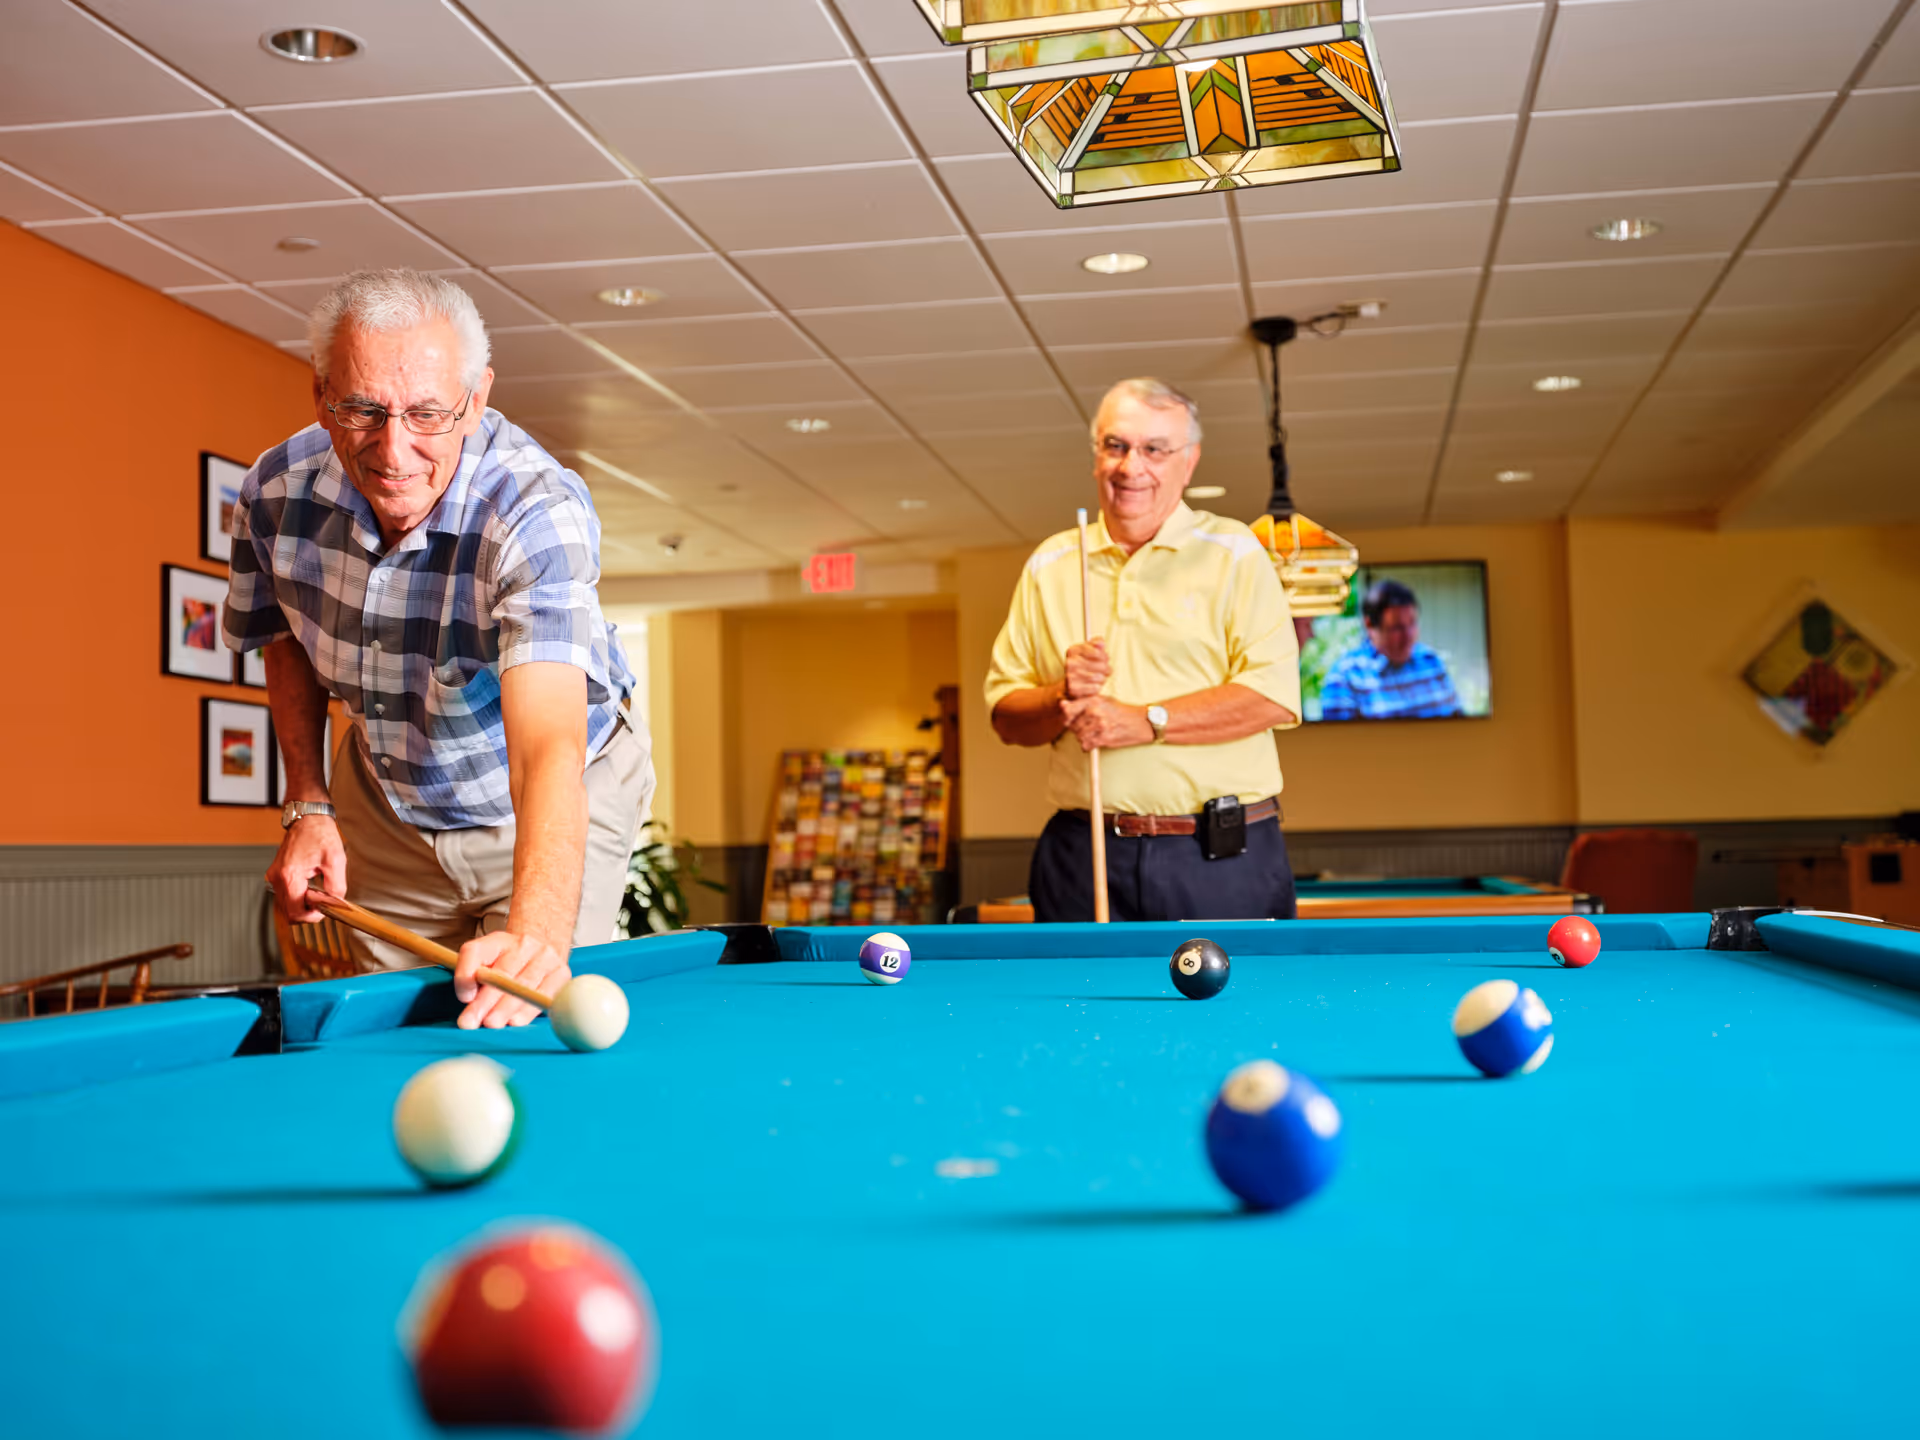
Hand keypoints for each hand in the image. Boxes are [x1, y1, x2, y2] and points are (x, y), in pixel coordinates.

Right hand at [270, 817, 345, 922]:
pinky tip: (310, 885)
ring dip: (303, 903)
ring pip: (286, 904)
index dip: (311, 916)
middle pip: (288, 911)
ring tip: (317, 890)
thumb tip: (334, 904)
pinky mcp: (277, 874)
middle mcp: (277, 877)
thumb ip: (336, 887)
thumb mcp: (336, 861)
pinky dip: (298, 895)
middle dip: (307, 910)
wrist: (308, 817)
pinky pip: (286, 893)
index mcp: (289, 875)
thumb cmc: (319, 833)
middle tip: (323, 899)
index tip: (324, 909)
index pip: (295, 912)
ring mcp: (275, 876)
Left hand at [453, 928, 571, 1029]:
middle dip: (485, 1002)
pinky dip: (528, 1011)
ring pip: (523, 986)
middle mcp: (524, 944)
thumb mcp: (484, 961)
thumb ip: (468, 974)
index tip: (463, 998)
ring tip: (492, 1024)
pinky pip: (544, 995)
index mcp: (497, 940)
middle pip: (502, 974)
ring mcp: (546, 957)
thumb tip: (468, 997)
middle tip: (471, 1022)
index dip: (466, 975)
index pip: (475, 952)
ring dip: (505, 1009)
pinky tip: (516, 1021)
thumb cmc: (508, 964)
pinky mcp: (562, 973)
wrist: (542, 952)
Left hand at [1061, 696, 1153, 751]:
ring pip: (1078, 736)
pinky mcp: (1104, 738)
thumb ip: (1081, 703)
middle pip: (1071, 725)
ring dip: (1084, 738)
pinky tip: (1097, 741)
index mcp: (1092, 700)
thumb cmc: (1120, 711)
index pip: (1067, 710)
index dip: (1067, 718)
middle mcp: (1094, 711)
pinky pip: (1086, 745)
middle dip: (1077, 729)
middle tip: (1089, 728)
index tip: (1071, 720)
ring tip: (1095, 734)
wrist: (1141, 722)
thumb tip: (1061, 705)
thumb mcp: (1102, 701)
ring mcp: (1099, 725)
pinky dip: (1089, 746)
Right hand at [1063, 638, 1110, 699]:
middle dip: (1106, 668)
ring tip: (1099, 677)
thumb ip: (1096, 643)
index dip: (1104, 656)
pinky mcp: (1074, 689)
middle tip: (1106, 670)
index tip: (1105, 658)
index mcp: (1072, 650)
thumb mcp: (1087, 651)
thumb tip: (1102, 643)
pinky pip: (1095, 688)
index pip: (1097, 651)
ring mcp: (1070, 676)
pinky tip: (1093, 685)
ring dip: (1102, 678)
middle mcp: (1070, 662)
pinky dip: (1097, 687)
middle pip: (1102, 665)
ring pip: (1099, 677)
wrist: (1067, 685)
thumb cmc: (1081, 666)